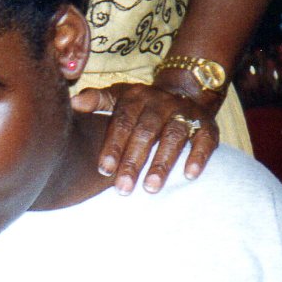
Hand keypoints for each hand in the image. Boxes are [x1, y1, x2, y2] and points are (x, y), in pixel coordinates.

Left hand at [71, 80, 219, 193]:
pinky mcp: (207, 125)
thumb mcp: (118, 96)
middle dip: (134, 161)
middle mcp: (161, 103)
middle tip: (123, 188)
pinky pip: (204, 140)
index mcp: (136, 97)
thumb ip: (96, 100)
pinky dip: (198, 156)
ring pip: (173, 137)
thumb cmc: (140, 104)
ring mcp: (185, 113)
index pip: (122, 122)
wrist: (184, 92)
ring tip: (151, 188)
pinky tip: (189, 176)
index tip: (104, 170)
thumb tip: (74, 104)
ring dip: (162, 163)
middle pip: (146, 133)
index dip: (113, 145)